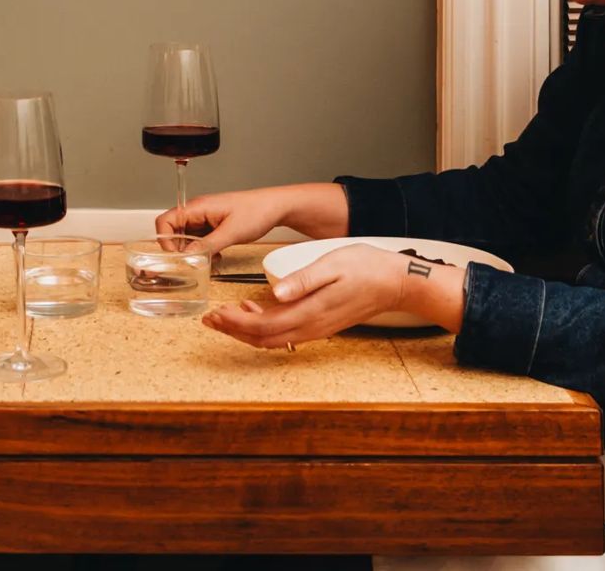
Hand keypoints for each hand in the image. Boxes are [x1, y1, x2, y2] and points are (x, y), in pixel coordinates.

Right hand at [155, 186, 293, 253]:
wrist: (276, 207)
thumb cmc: (257, 211)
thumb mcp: (231, 232)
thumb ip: (206, 245)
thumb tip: (187, 258)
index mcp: (197, 207)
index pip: (165, 221)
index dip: (165, 241)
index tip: (176, 258)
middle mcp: (198, 211)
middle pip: (174, 232)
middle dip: (180, 250)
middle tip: (191, 264)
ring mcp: (205, 219)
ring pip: (187, 238)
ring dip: (193, 253)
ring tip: (207, 262)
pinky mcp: (213, 226)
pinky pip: (200, 241)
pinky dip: (203, 251)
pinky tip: (216, 257)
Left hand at [201, 243, 464, 346]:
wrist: (396, 282)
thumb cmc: (365, 268)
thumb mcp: (332, 265)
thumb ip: (303, 281)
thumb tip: (276, 294)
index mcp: (310, 311)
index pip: (264, 326)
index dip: (235, 324)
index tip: (215, 314)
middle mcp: (311, 326)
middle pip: (264, 338)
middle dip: (233, 330)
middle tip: (209, 319)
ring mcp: (316, 327)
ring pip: (273, 338)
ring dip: (246, 330)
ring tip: (223, 317)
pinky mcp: (321, 323)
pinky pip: (286, 332)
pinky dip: (264, 326)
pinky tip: (254, 310)